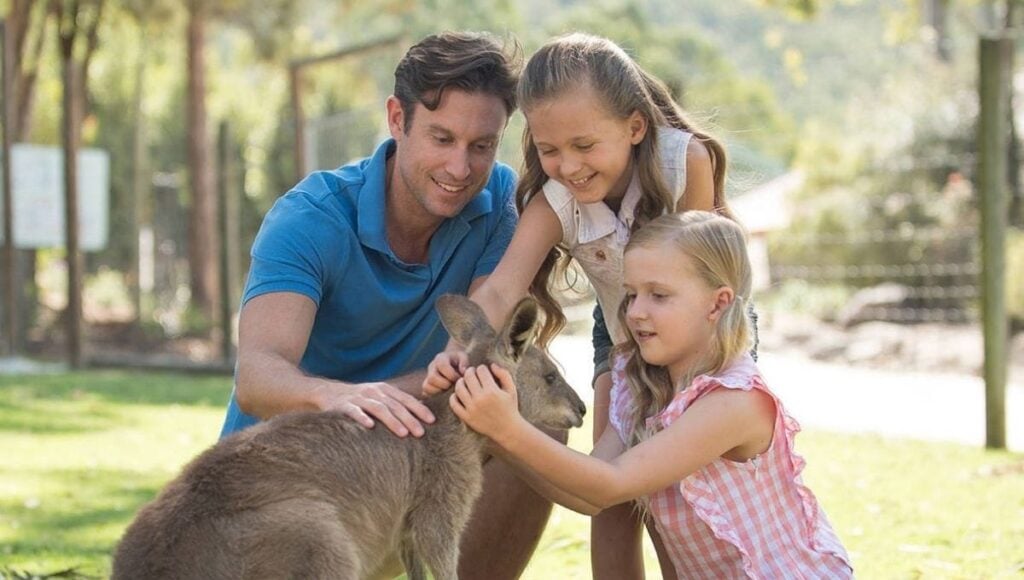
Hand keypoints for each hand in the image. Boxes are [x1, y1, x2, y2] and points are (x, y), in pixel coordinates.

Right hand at [314, 380, 434, 437]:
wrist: (328, 393)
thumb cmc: (359, 399)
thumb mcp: (378, 396)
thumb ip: (396, 403)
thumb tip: (421, 413)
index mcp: (384, 389)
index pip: (406, 399)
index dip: (419, 409)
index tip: (432, 421)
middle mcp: (373, 391)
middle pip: (395, 405)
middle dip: (409, 419)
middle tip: (421, 432)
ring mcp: (358, 397)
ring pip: (379, 408)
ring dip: (392, 421)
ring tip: (403, 433)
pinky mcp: (343, 405)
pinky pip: (354, 412)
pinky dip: (362, 418)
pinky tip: (370, 426)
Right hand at [422, 349, 469, 396]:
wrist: (452, 362)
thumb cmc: (458, 360)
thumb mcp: (463, 357)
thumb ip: (464, 363)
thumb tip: (463, 371)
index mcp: (441, 358)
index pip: (442, 366)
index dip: (452, 374)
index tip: (459, 377)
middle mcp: (432, 366)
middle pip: (432, 378)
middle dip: (445, 384)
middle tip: (453, 383)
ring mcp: (428, 375)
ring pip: (426, 386)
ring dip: (439, 390)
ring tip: (448, 387)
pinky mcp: (427, 384)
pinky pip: (426, 391)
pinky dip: (434, 393)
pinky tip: (443, 390)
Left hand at [450, 364, 521, 438]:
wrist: (507, 430)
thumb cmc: (510, 407)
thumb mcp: (511, 389)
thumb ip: (503, 374)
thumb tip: (491, 365)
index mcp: (492, 391)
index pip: (480, 370)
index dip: (482, 368)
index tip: (484, 372)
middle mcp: (480, 399)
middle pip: (468, 376)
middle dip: (471, 372)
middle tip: (473, 374)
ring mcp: (472, 408)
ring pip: (459, 387)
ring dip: (461, 382)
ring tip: (465, 383)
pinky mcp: (466, 417)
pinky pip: (454, 403)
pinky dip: (454, 396)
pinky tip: (460, 395)